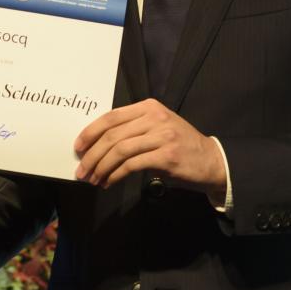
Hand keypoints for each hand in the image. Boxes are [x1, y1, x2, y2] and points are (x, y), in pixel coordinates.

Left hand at [74, 99, 225, 194]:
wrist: (211, 160)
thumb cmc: (179, 146)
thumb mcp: (157, 128)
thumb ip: (132, 130)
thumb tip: (97, 145)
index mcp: (149, 107)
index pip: (111, 117)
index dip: (90, 132)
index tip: (78, 147)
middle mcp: (155, 118)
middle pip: (112, 135)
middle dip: (92, 155)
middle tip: (81, 171)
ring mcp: (162, 136)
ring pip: (120, 150)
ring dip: (101, 167)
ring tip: (93, 179)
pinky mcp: (167, 156)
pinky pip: (132, 165)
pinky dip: (115, 175)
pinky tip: (109, 182)